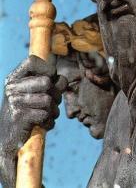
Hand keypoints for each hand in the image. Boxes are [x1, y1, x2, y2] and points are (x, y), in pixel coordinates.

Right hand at [0, 55, 66, 187]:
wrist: (7, 140)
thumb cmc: (26, 113)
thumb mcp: (34, 93)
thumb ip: (50, 84)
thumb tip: (63, 81)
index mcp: (14, 78)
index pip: (32, 61)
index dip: (47, 69)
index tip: (49, 81)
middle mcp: (11, 87)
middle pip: (47, 82)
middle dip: (55, 95)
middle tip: (50, 104)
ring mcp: (14, 101)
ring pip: (48, 100)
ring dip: (53, 111)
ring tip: (46, 116)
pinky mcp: (19, 117)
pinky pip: (45, 114)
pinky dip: (49, 122)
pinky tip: (42, 125)